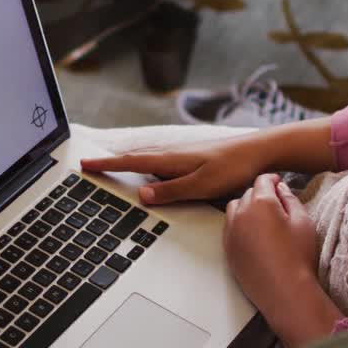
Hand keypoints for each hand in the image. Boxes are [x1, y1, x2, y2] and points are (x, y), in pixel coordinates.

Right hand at [81, 135, 271, 205]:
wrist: (262, 152)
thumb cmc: (235, 168)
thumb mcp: (203, 186)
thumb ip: (171, 191)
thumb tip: (141, 196)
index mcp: (171, 159)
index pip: (131, 162)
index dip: (107, 164)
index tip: (86, 165)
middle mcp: (174, 153)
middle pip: (135, 157)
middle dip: (112, 161)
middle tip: (91, 164)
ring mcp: (183, 153)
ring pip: (148, 156)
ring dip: (128, 160)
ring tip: (112, 164)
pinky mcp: (193, 156)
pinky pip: (161, 159)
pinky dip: (146, 161)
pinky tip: (151, 168)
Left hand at [224, 174, 341, 347]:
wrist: (285, 290)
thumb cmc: (298, 256)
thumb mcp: (303, 221)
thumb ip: (291, 199)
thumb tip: (281, 189)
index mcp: (261, 203)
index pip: (262, 180)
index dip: (272, 180)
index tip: (278, 183)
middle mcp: (241, 214)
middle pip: (248, 193)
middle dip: (261, 194)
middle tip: (276, 204)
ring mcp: (231, 232)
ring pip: (235, 208)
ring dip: (247, 207)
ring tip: (263, 218)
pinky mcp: (227, 249)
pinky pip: (230, 227)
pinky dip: (239, 224)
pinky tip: (254, 235)